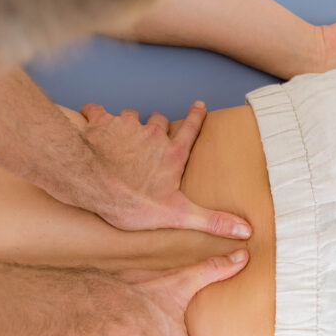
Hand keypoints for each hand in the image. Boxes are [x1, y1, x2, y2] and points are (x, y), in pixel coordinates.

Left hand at [76, 101, 251, 238]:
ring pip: (130, 115)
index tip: (199, 105)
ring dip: (127, 123)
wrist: (93, 183)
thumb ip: (212, 221)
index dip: (196, 117)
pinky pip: (97, 111)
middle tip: (152, 135)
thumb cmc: (133, 202)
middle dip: (157, 126)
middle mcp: (153, 134)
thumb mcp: (178, 216)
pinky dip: (94, 115)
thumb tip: (245, 230)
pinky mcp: (101, 123)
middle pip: (159, 121)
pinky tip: (90, 122)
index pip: (190, 130)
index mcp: (172, 154)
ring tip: (120, 137)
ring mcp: (126, 125)